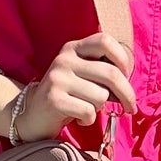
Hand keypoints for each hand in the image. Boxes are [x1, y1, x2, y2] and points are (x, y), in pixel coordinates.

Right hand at [13, 32, 136, 139]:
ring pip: (101, 96)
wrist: (31, 114)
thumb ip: (103, 72)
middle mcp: (64, 60)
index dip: (122, 59)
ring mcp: (57, 79)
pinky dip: (88, 120)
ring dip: (100, 108)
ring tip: (88, 109)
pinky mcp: (54, 99)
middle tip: (129, 107)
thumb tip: (129, 86)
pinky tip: (79, 118)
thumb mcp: (82, 75)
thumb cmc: (67, 95)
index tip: (126, 76)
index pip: (105, 41)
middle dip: (126, 94)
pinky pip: (88, 111)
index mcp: (73, 48)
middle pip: (111, 73)